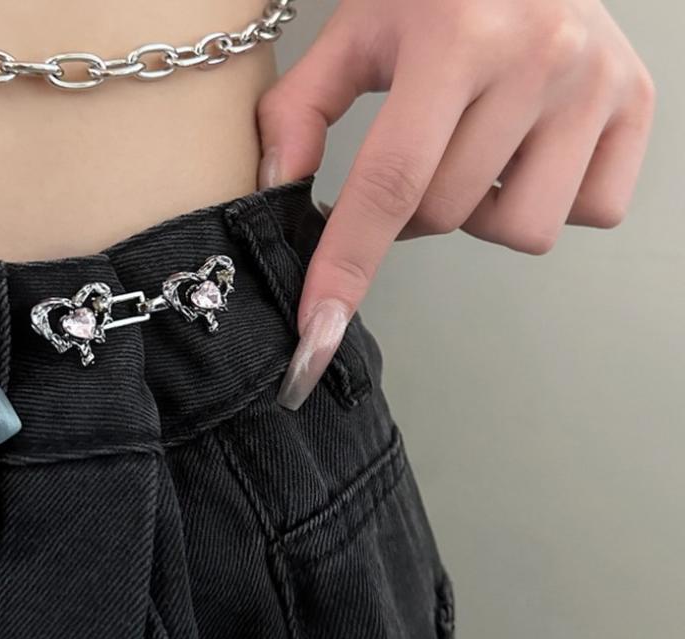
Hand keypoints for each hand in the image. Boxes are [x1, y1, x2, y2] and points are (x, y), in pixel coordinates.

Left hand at [258, 0, 654, 409]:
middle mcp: (539, 56)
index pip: (392, 181)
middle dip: (412, 214)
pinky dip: (551, 202)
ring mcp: (597, 84)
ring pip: (523, 230)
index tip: (320, 331)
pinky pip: (591, 213)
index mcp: (455, 36)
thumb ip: (302, 106)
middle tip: (417, 162)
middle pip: (448, 215)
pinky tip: (532, 155)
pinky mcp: (638, 105)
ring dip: (483, 213)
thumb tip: (276, 187)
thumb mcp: (358, 29)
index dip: (348, 264)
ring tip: (479, 154)